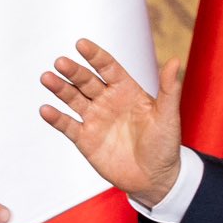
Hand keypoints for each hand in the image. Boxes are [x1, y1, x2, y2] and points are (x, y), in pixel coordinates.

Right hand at [38, 39, 183, 204]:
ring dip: (60, 89)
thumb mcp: (168, 116)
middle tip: (60, 62)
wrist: (155, 178)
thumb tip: (175, 62)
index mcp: (126, 90)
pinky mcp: (85, 139)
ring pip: (73, 99)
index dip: (95, 56)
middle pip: (86, 81)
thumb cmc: (165, 145)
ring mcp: (95, 119)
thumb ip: (169, 89)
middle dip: (73, 71)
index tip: (81, 44)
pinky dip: (56, 118)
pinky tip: (46, 110)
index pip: (108, 67)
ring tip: (47, 78)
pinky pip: (68, 125)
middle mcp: (107, 101)